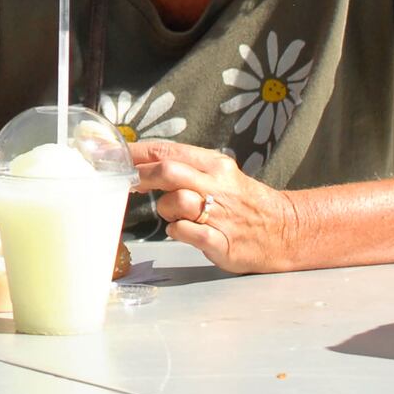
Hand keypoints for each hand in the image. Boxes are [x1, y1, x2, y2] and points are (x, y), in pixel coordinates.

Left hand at [130, 140, 301, 273]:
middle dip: (141, 176)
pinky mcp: (223, 242)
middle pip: (168, 171)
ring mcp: (221, 214)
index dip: (135, 152)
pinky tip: (186, 231)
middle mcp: (217, 185)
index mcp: (214, 165)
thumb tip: (140, 164)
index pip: (167, 151)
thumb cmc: (241, 203)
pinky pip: (187, 232)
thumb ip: (184, 169)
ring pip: (175, 202)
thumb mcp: (217, 175)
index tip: (110, 155)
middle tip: (127, 183)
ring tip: (177, 215)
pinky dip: (178, 231)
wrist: (284, 230)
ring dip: (166, 209)